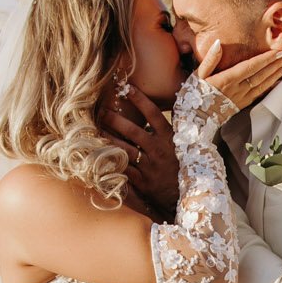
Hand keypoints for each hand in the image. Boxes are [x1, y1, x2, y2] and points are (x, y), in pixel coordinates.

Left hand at [102, 84, 179, 217]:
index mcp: (169, 138)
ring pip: (125, 149)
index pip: (153, 114)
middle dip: (115, 120)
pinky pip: (124, 169)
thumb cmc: (182, 165)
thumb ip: (170, 127)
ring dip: (108, 139)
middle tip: (101, 111)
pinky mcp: (142, 182)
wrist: (185, 194)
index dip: (140, 100)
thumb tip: (166, 105)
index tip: (127, 88)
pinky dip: (111, 162)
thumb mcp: (181, 144)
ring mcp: (150, 166)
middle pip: (133, 131)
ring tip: (96, 130)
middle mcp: (159, 150)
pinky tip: (100, 154)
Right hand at [197, 38, 281, 111]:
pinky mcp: (243, 105)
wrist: (195, 121)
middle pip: (262, 75)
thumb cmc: (193, 95)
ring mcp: (242, 98)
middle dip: (278, 64)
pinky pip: (260, 93)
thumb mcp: (197, 75)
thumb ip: (210, 59)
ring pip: (264, 84)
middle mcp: (238, 89)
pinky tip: (279, 80)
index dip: (267, 59)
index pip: (252, 66)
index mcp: (227, 79)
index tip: (280, 51)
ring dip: (278, 74)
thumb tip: (219, 42)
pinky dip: (271, 86)